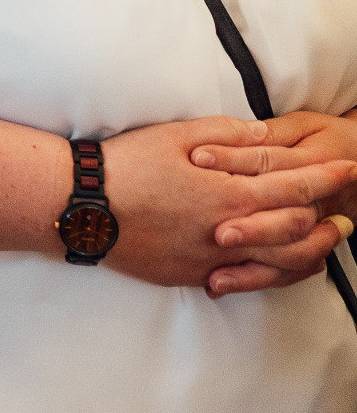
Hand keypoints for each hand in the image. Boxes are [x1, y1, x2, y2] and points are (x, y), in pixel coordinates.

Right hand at [92, 116, 356, 289]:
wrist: (83, 205)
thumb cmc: (126, 165)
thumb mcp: (175, 135)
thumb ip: (227, 134)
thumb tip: (264, 133)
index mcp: (228, 193)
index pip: (294, 186)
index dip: (326, 178)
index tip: (349, 169)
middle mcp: (228, 231)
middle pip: (297, 231)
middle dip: (328, 219)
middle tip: (347, 214)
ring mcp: (211, 259)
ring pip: (278, 264)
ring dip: (309, 252)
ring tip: (322, 244)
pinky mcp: (191, 274)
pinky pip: (244, 279)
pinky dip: (269, 272)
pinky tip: (274, 264)